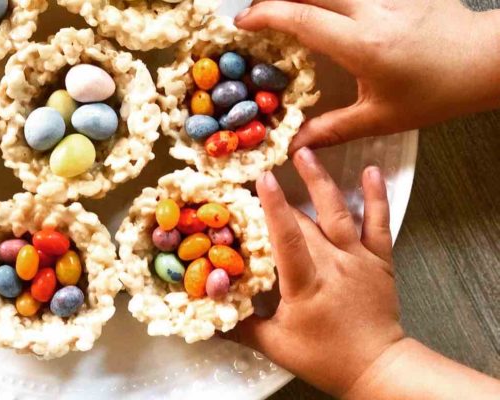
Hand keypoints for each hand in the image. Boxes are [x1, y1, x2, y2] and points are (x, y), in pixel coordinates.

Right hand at [229, 147, 404, 395]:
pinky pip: (379, 223)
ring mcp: (359, 258)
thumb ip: (241, 326)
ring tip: (306, 152)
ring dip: (320, 180)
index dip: (273, 207)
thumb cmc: (325, 358)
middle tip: (262, 165)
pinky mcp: (380, 260)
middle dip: (282, 194)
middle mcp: (333, 264)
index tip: (261, 178)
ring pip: (338, 212)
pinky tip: (371, 170)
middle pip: (304, 222)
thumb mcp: (275, 346)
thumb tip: (207, 314)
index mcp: (306, 283)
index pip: (287, 239)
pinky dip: (377, 196)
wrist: (378, 367)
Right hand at [237, 0, 499, 149]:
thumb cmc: (436, 92)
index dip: (265, 15)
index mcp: (361, 45)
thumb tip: (296, 145)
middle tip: (256, 13)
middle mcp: (370, 10)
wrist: (484, 60)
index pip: (301, 18)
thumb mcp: (382, 117)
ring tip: (284, 8)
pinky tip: (322, 8)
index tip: (241, 22)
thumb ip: (333, 129)